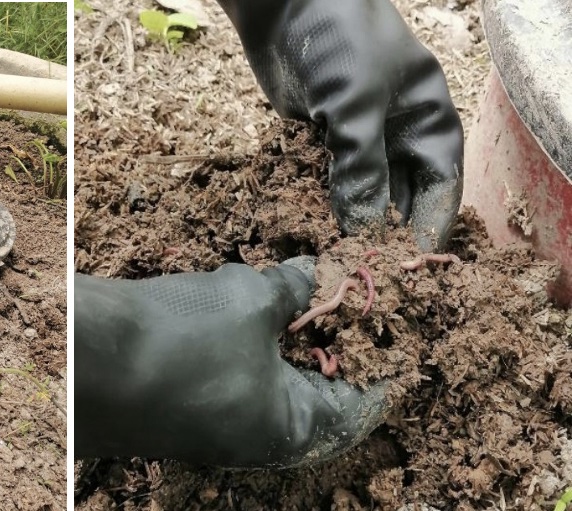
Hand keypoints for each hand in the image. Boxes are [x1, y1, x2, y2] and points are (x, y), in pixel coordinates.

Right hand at [75, 258, 387, 467]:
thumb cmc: (180, 339)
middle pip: (313, 388)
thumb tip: (310, 274)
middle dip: (326, 336)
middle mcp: (257, 436)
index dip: (381, 357)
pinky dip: (244, 339)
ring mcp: (217, 425)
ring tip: (290, 288)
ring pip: (267, 377)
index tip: (392, 322)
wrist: (84, 356)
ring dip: (280, 333)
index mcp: (292, 427)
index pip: (361, 401)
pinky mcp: (184, 405)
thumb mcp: (250, 300)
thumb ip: (291, 288)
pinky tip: (236, 300)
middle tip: (338, 293)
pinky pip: (231, 374)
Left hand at [219, 0, 463, 250]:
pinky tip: (321, 231)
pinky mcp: (327, 138)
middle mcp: (400, 129)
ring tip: (347, 259)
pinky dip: (331, 204)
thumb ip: (362, 170)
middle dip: (392, 229)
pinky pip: (336, 180)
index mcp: (428, 116)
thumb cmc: (336, 44)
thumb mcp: (356, 107)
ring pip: (368, 190)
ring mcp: (362, 134)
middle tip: (375, 269)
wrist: (283, 7)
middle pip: (406, 192)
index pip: (442, 181)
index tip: (413, 263)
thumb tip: (364, 232)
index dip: (430, 224)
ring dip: (359, 221)